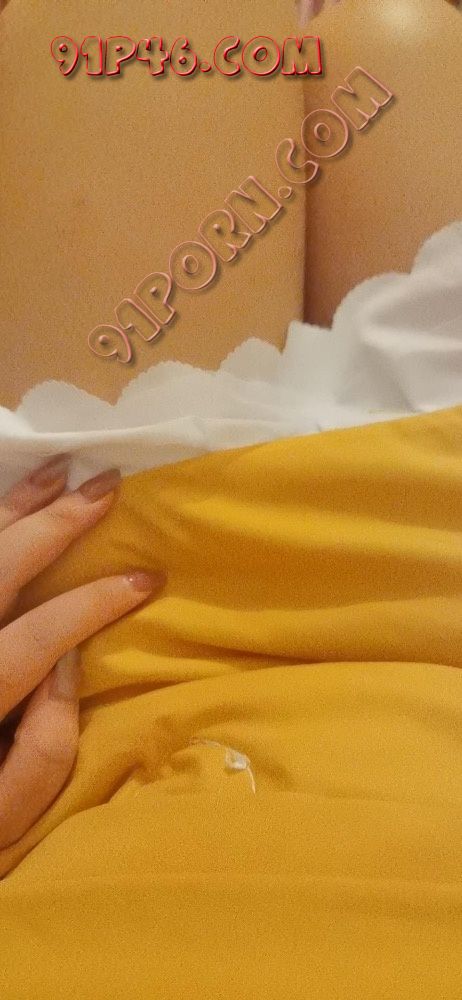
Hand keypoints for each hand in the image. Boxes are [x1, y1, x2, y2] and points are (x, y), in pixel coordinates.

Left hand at [0, 455, 165, 849]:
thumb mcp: (4, 820)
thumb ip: (44, 750)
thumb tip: (68, 664)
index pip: (36, 636)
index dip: (94, 602)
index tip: (147, 578)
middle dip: (55, 524)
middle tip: (106, 487)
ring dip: (14, 509)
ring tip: (58, 473)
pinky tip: (3, 506)